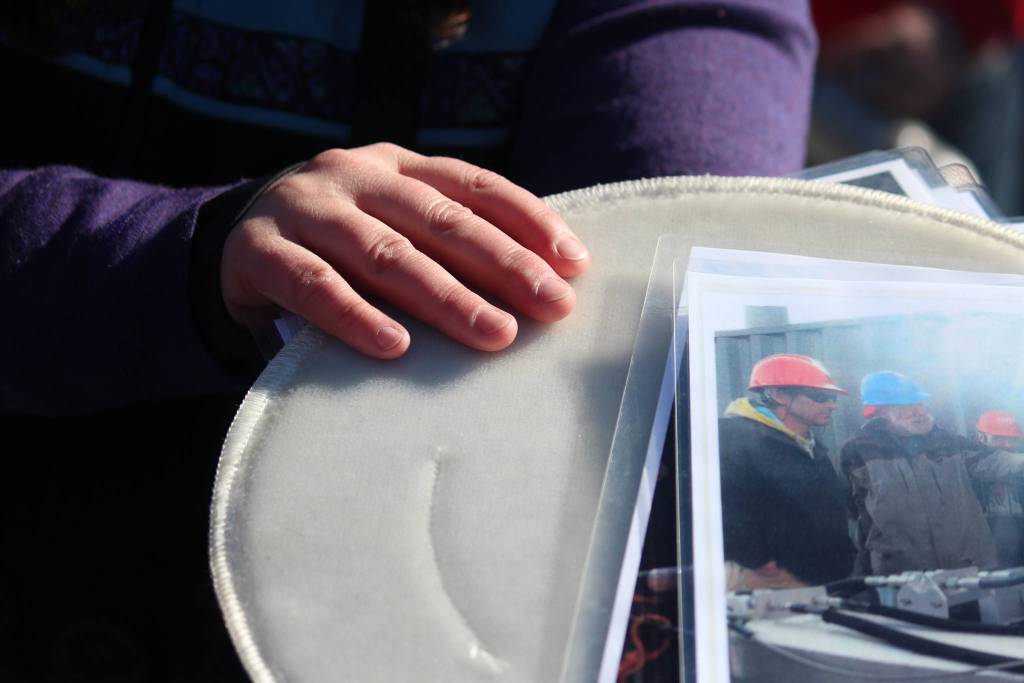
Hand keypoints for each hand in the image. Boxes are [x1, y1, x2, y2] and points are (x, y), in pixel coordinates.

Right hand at [221, 143, 589, 357]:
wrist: (235, 241)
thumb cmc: (340, 245)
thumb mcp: (393, 227)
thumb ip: (445, 242)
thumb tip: (537, 285)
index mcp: (397, 166)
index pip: (473, 186)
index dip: (527, 219)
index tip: (573, 263)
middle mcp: (354, 176)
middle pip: (440, 220)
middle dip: (504, 264)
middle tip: (552, 306)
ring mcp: (305, 209)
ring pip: (386, 254)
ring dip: (446, 297)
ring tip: (495, 333)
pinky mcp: (259, 250)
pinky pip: (314, 286)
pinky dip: (356, 316)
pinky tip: (395, 346)